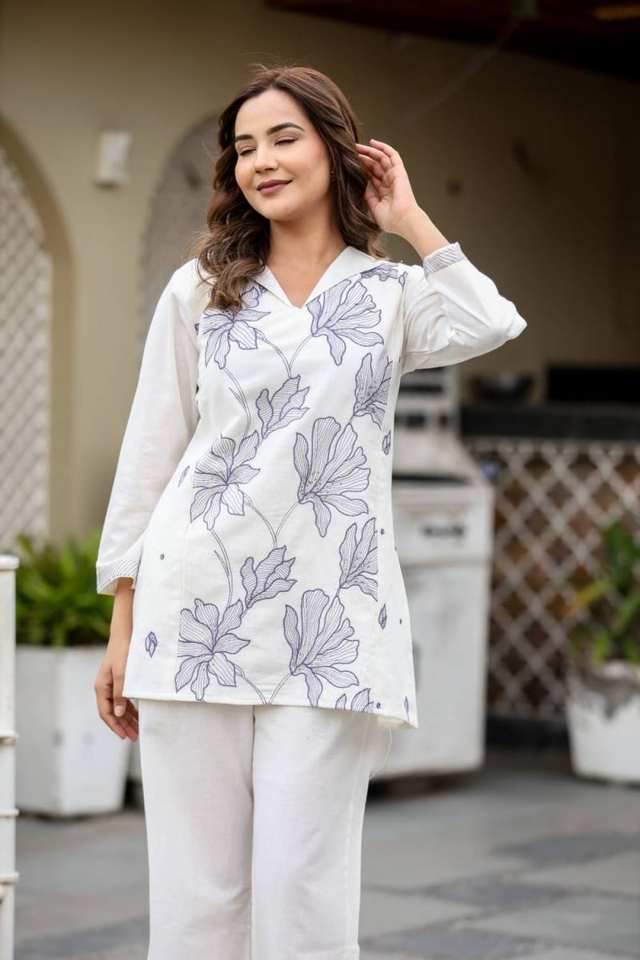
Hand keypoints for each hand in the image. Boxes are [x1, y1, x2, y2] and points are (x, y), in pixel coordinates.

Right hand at [95, 612, 138, 740]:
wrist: (125, 634)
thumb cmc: (124, 652)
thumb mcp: (123, 674)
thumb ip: (120, 694)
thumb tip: (117, 714)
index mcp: (102, 687)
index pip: (106, 713)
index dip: (115, 726)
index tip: (125, 736)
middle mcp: (104, 688)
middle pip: (113, 712)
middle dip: (123, 726)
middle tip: (135, 737)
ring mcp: (111, 685)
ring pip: (118, 707)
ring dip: (127, 719)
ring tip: (138, 730)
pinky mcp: (119, 681)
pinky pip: (123, 700)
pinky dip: (129, 709)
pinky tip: (137, 715)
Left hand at [356, 138, 421, 234]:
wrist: (402, 220)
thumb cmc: (390, 219)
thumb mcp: (373, 206)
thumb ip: (368, 195)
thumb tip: (361, 183)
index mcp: (384, 192)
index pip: (371, 176)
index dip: (361, 169)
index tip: (349, 164)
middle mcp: (389, 183)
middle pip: (374, 166)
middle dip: (363, 158)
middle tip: (350, 151)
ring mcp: (394, 176)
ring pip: (381, 158)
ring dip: (369, 151)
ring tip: (357, 146)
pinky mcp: (399, 171)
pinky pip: (392, 155)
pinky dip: (383, 147)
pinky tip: (372, 142)